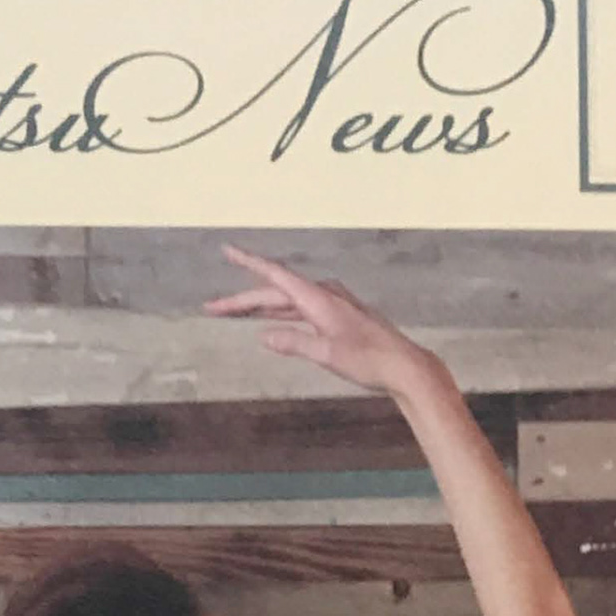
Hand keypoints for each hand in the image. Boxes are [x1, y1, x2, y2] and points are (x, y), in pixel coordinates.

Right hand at [200, 244, 437, 396]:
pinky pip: (299, 309)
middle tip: (212, 308)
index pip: (276, 276)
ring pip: (286, 302)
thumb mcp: (327, 355)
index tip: (228, 250)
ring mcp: (331, 304)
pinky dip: (280, 314)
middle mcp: (324, 295)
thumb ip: (295, 343)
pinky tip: (269, 321)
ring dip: (258, 307)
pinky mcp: (336, 317)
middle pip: (275, 292)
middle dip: (242, 300)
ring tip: (232, 312)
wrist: (403, 365)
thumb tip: (263, 337)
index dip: (249, 263)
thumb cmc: (368, 361)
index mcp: (319, 299)